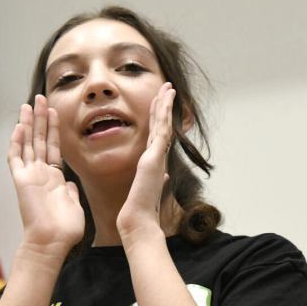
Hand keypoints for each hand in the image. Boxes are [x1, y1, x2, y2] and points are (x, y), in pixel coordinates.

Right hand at [7, 95, 84, 256]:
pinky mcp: (20, 181)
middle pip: (38, 140)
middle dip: (40, 118)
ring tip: (30, 103)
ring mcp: (29, 176)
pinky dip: (17, 141)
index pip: (52, 148)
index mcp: (53, 179)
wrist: (51, 243)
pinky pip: (16, 157)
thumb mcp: (73, 205)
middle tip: (41, 98)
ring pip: (27, 143)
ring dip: (28, 123)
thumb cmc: (64, 230)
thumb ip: (70, 191)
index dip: (53, 129)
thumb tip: (71, 184)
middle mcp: (39, 174)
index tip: (55, 111)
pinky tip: (20, 125)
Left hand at [117, 82, 174, 237]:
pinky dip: (163, 114)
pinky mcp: (155, 155)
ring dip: (165, 105)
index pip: (158, 135)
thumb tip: (164, 175)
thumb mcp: (147, 188)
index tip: (161, 104)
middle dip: (164, 106)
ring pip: (163, 123)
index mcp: (154, 161)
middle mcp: (158, 155)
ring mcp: (158, 154)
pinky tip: (164, 100)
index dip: (160, 118)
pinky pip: (160, 129)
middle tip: (168, 89)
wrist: (139, 217)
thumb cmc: (140, 207)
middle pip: (163, 125)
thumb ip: (157, 178)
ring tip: (167, 88)